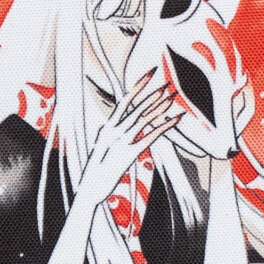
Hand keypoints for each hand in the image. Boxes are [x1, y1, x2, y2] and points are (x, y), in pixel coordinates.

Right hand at [77, 70, 180, 207]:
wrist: (89, 190)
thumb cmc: (96, 172)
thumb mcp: (101, 148)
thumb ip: (112, 136)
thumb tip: (119, 128)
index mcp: (106, 128)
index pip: (123, 101)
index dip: (137, 86)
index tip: (149, 74)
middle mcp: (113, 132)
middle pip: (136, 107)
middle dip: (153, 94)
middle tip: (167, 83)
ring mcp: (122, 142)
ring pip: (143, 119)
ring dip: (159, 107)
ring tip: (172, 97)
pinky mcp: (130, 154)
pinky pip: (151, 136)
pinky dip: (164, 126)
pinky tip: (174, 120)